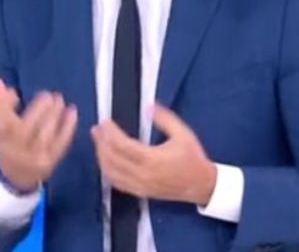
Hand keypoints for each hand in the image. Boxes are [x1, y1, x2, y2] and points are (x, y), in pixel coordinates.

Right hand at [0, 70, 77, 190]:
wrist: (15, 174)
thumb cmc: (8, 140)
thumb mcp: (0, 122)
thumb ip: (3, 103)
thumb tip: (10, 89)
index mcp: (2, 135)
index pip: (1, 116)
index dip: (2, 101)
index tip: (9, 88)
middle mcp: (16, 147)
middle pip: (27, 127)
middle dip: (40, 109)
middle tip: (50, 95)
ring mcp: (34, 156)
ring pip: (45, 135)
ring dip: (55, 115)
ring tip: (60, 100)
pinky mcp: (50, 161)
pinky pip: (61, 143)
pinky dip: (68, 127)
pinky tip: (72, 112)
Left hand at [90, 103, 216, 205]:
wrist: (201, 185)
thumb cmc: (192, 158)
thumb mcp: (183, 133)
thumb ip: (165, 118)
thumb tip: (148, 106)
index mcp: (152, 159)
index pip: (122, 145)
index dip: (110, 133)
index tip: (105, 122)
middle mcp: (143, 175)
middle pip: (112, 159)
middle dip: (101, 143)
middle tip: (96, 129)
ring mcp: (140, 186)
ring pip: (111, 173)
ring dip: (101, 157)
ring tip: (98, 142)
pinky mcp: (140, 193)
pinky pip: (117, 184)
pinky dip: (107, 171)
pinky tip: (105, 161)